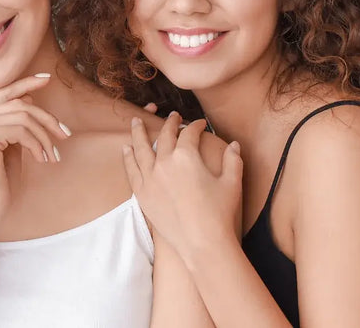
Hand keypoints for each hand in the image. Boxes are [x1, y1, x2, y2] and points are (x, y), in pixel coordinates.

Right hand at [0, 74, 70, 226]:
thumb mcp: (9, 147)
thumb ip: (15, 124)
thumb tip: (30, 99)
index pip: (1, 93)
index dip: (24, 84)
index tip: (46, 79)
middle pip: (17, 103)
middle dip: (45, 117)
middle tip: (65, 134)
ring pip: (23, 115)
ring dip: (44, 135)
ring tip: (52, 155)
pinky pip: (22, 130)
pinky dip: (38, 143)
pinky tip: (42, 159)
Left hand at [123, 112, 242, 260]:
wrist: (202, 244)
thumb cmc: (220, 214)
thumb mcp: (232, 183)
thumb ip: (233, 160)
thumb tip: (233, 143)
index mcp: (187, 156)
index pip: (189, 133)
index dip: (195, 126)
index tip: (200, 124)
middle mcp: (165, 163)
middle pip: (164, 136)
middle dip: (169, 123)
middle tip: (172, 116)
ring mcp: (150, 178)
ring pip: (140, 148)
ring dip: (138, 132)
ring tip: (136, 120)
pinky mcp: (142, 194)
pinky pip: (131, 170)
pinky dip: (127, 157)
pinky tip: (125, 148)